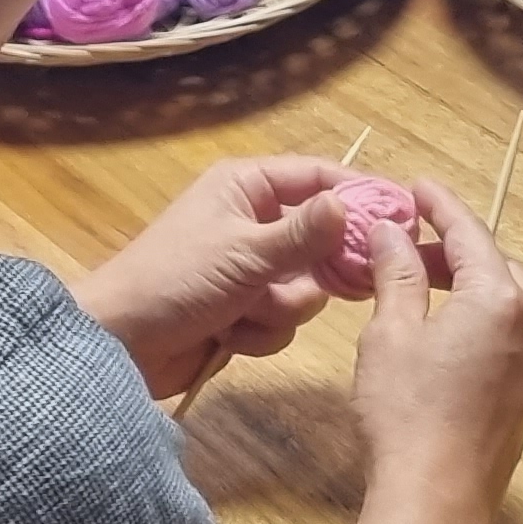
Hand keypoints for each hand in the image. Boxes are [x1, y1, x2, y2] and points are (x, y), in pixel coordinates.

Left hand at [76, 155, 403, 398]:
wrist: (118, 346)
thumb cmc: (174, 282)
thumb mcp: (243, 254)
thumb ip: (302, 234)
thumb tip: (350, 204)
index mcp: (247, 187)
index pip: (318, 177)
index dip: (361, 194)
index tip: (405, 216)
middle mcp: (252, 221)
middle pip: (321, 238)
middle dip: (318, 269)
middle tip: (343, 284)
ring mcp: (248, 269)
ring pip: (305, 287)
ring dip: (280, 308)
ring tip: (245, 311)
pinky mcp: (243, 310)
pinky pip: (282, 319)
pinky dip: (261, 331)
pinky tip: (230, 336)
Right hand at [348, 178, 522, 523]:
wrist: (436, 499)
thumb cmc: (407, 414)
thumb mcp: (391, 332)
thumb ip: (398, 274)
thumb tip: (391, 232)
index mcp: (500, 300)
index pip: (470, 233)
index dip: (440, 206)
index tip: (417, 188)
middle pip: (497, 264)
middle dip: (456, 248)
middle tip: (409, 245)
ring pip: (511, 300)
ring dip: (471, 283)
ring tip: (421, 285)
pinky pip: (514, 334)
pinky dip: (483, 316)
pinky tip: (444, 329)